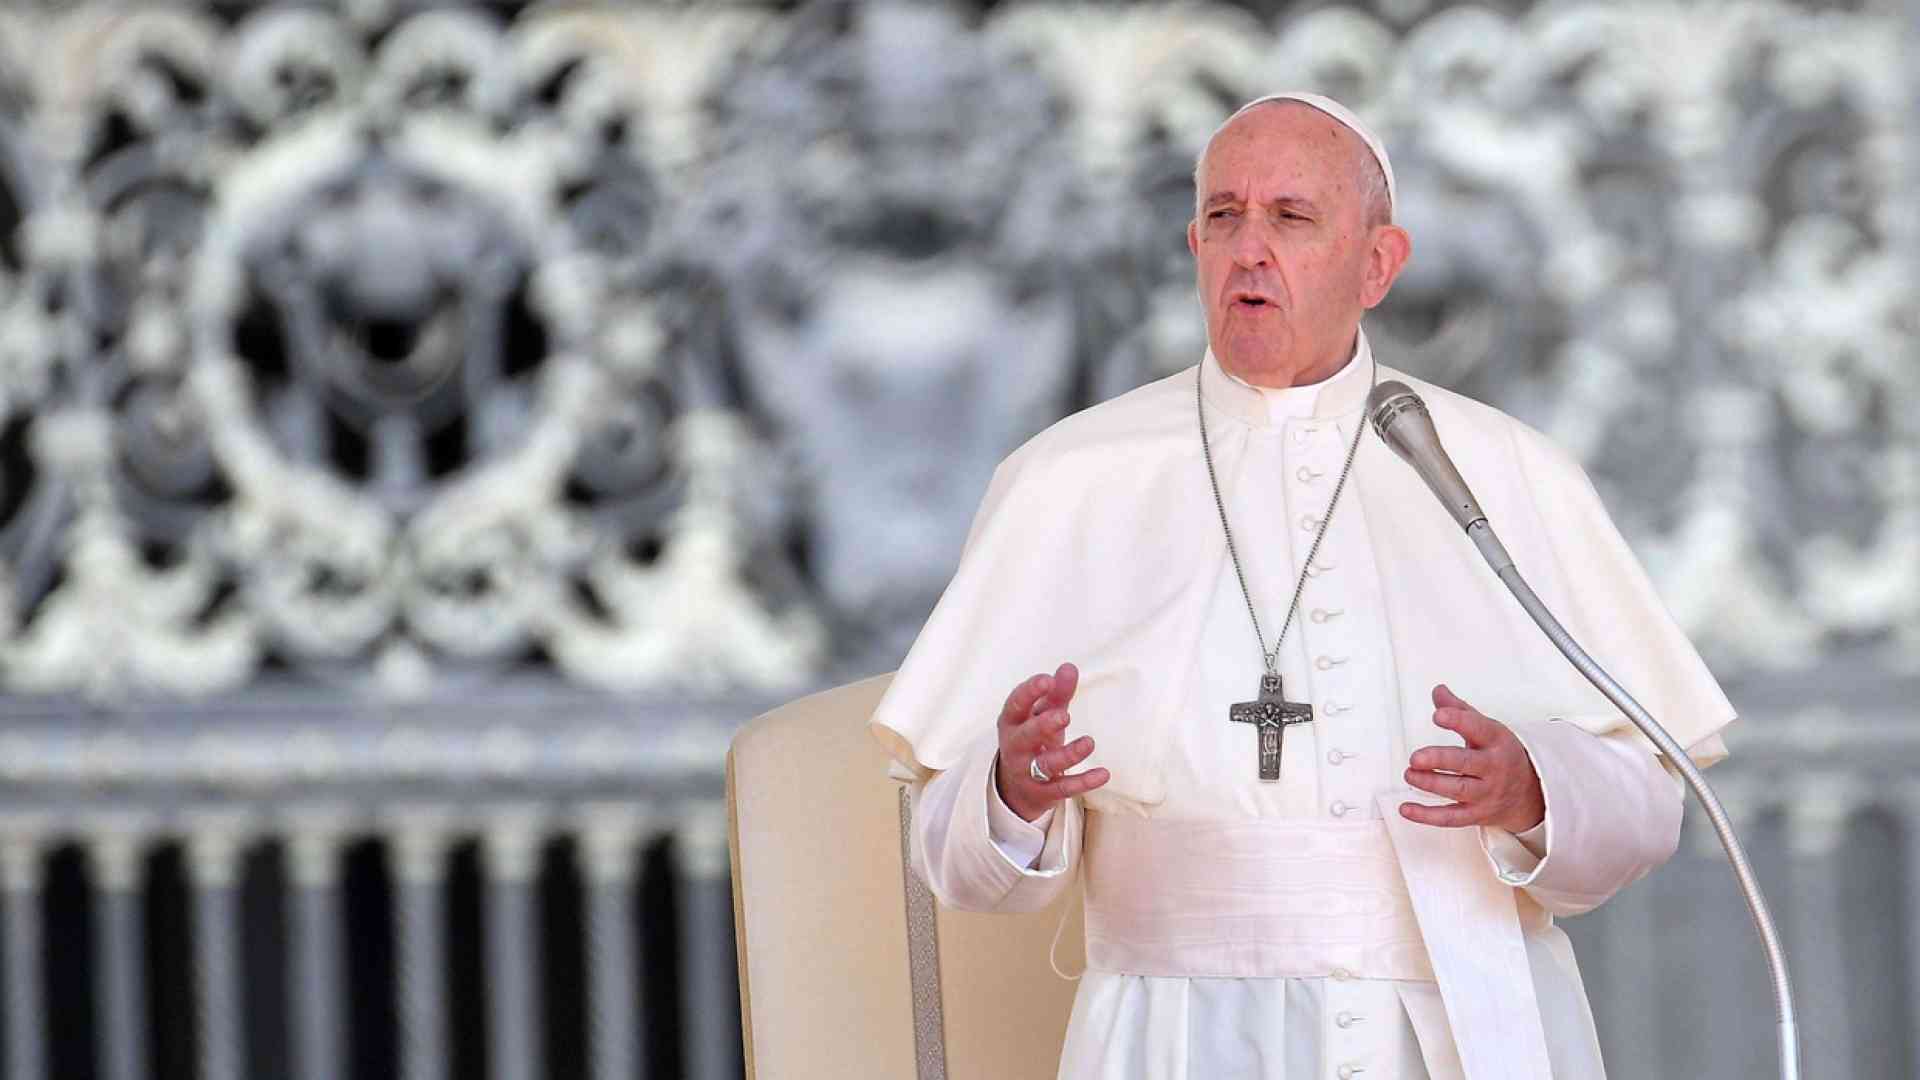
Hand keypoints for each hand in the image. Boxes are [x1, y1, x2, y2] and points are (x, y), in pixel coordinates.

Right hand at [994, 662, 1109, 821]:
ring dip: (1068, 754)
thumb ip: (1056, 693)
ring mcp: (1028, 772)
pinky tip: (1104, 774)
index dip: (1029, 692)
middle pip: (1025, 736)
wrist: (1016, 788)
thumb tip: (1069, 667)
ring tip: (1089, 742)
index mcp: (1012, 722)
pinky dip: (1084, 782)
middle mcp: (1016, 747)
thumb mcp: (1041, 715)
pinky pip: (1064, 788)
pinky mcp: (1044, 793)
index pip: (1016, 704)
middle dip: (1043, 726)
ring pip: (1046, 764)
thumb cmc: (1032, 740)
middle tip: (1064, 715)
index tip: (1047, 680)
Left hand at [1400, 684, 1544, 833]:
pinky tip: (1406, 808)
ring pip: (1457, 790)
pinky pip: (1450, 818)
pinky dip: (1427, 816)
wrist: (1530, 794)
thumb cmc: (1501, 756)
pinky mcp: (1476, 814)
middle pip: (1466, 763)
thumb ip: (1460, 710)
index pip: (1479, 729)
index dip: (1458, 721)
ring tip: (1409, 774)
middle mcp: (1493, 768)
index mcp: (1496, 741)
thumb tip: (1438, 691)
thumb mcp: (1487, 729)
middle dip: (1439, 760)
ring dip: (1430, 783)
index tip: (1439, 715)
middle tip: (1415, 757)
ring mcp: (1486, 793)